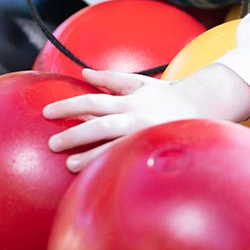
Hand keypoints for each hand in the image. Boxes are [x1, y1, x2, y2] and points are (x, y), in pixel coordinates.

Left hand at [43, 65, 249, 172]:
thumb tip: (83, 73)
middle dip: (75, 134)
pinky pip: (129, 159)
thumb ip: (110, 78)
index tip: (47, 112)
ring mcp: (145, 136)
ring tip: (69, 165)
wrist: (202, 106)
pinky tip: (98, 177)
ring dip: (91, 156)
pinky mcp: (153, 150)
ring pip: (114, 146)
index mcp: (129, 100)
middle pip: (100, 125)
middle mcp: (135, 117)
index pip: (93, 101)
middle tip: (52, 143)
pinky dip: (112, 165)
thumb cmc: (166, 94)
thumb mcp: (138, 82)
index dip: (69, 105)